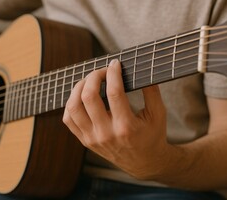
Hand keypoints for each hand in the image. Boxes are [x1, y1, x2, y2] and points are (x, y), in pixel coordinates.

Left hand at [63, 59, 168, 178]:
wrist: (144, 163)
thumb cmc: (152, 136)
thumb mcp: (158, 114)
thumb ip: (151, 91)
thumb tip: (142, 68)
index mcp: (126, 127)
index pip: (114, 92)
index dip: (113, 73)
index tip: (115, 64)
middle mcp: (106, 134)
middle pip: (88, 97)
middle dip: (94, 76)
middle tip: (102, 71)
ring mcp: (92, 138)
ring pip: (73, 107)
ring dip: (78, 87)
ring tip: (89, 81)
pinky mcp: (85, 141)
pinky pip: (68, 119)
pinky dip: (71, 104)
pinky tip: (81, 96)